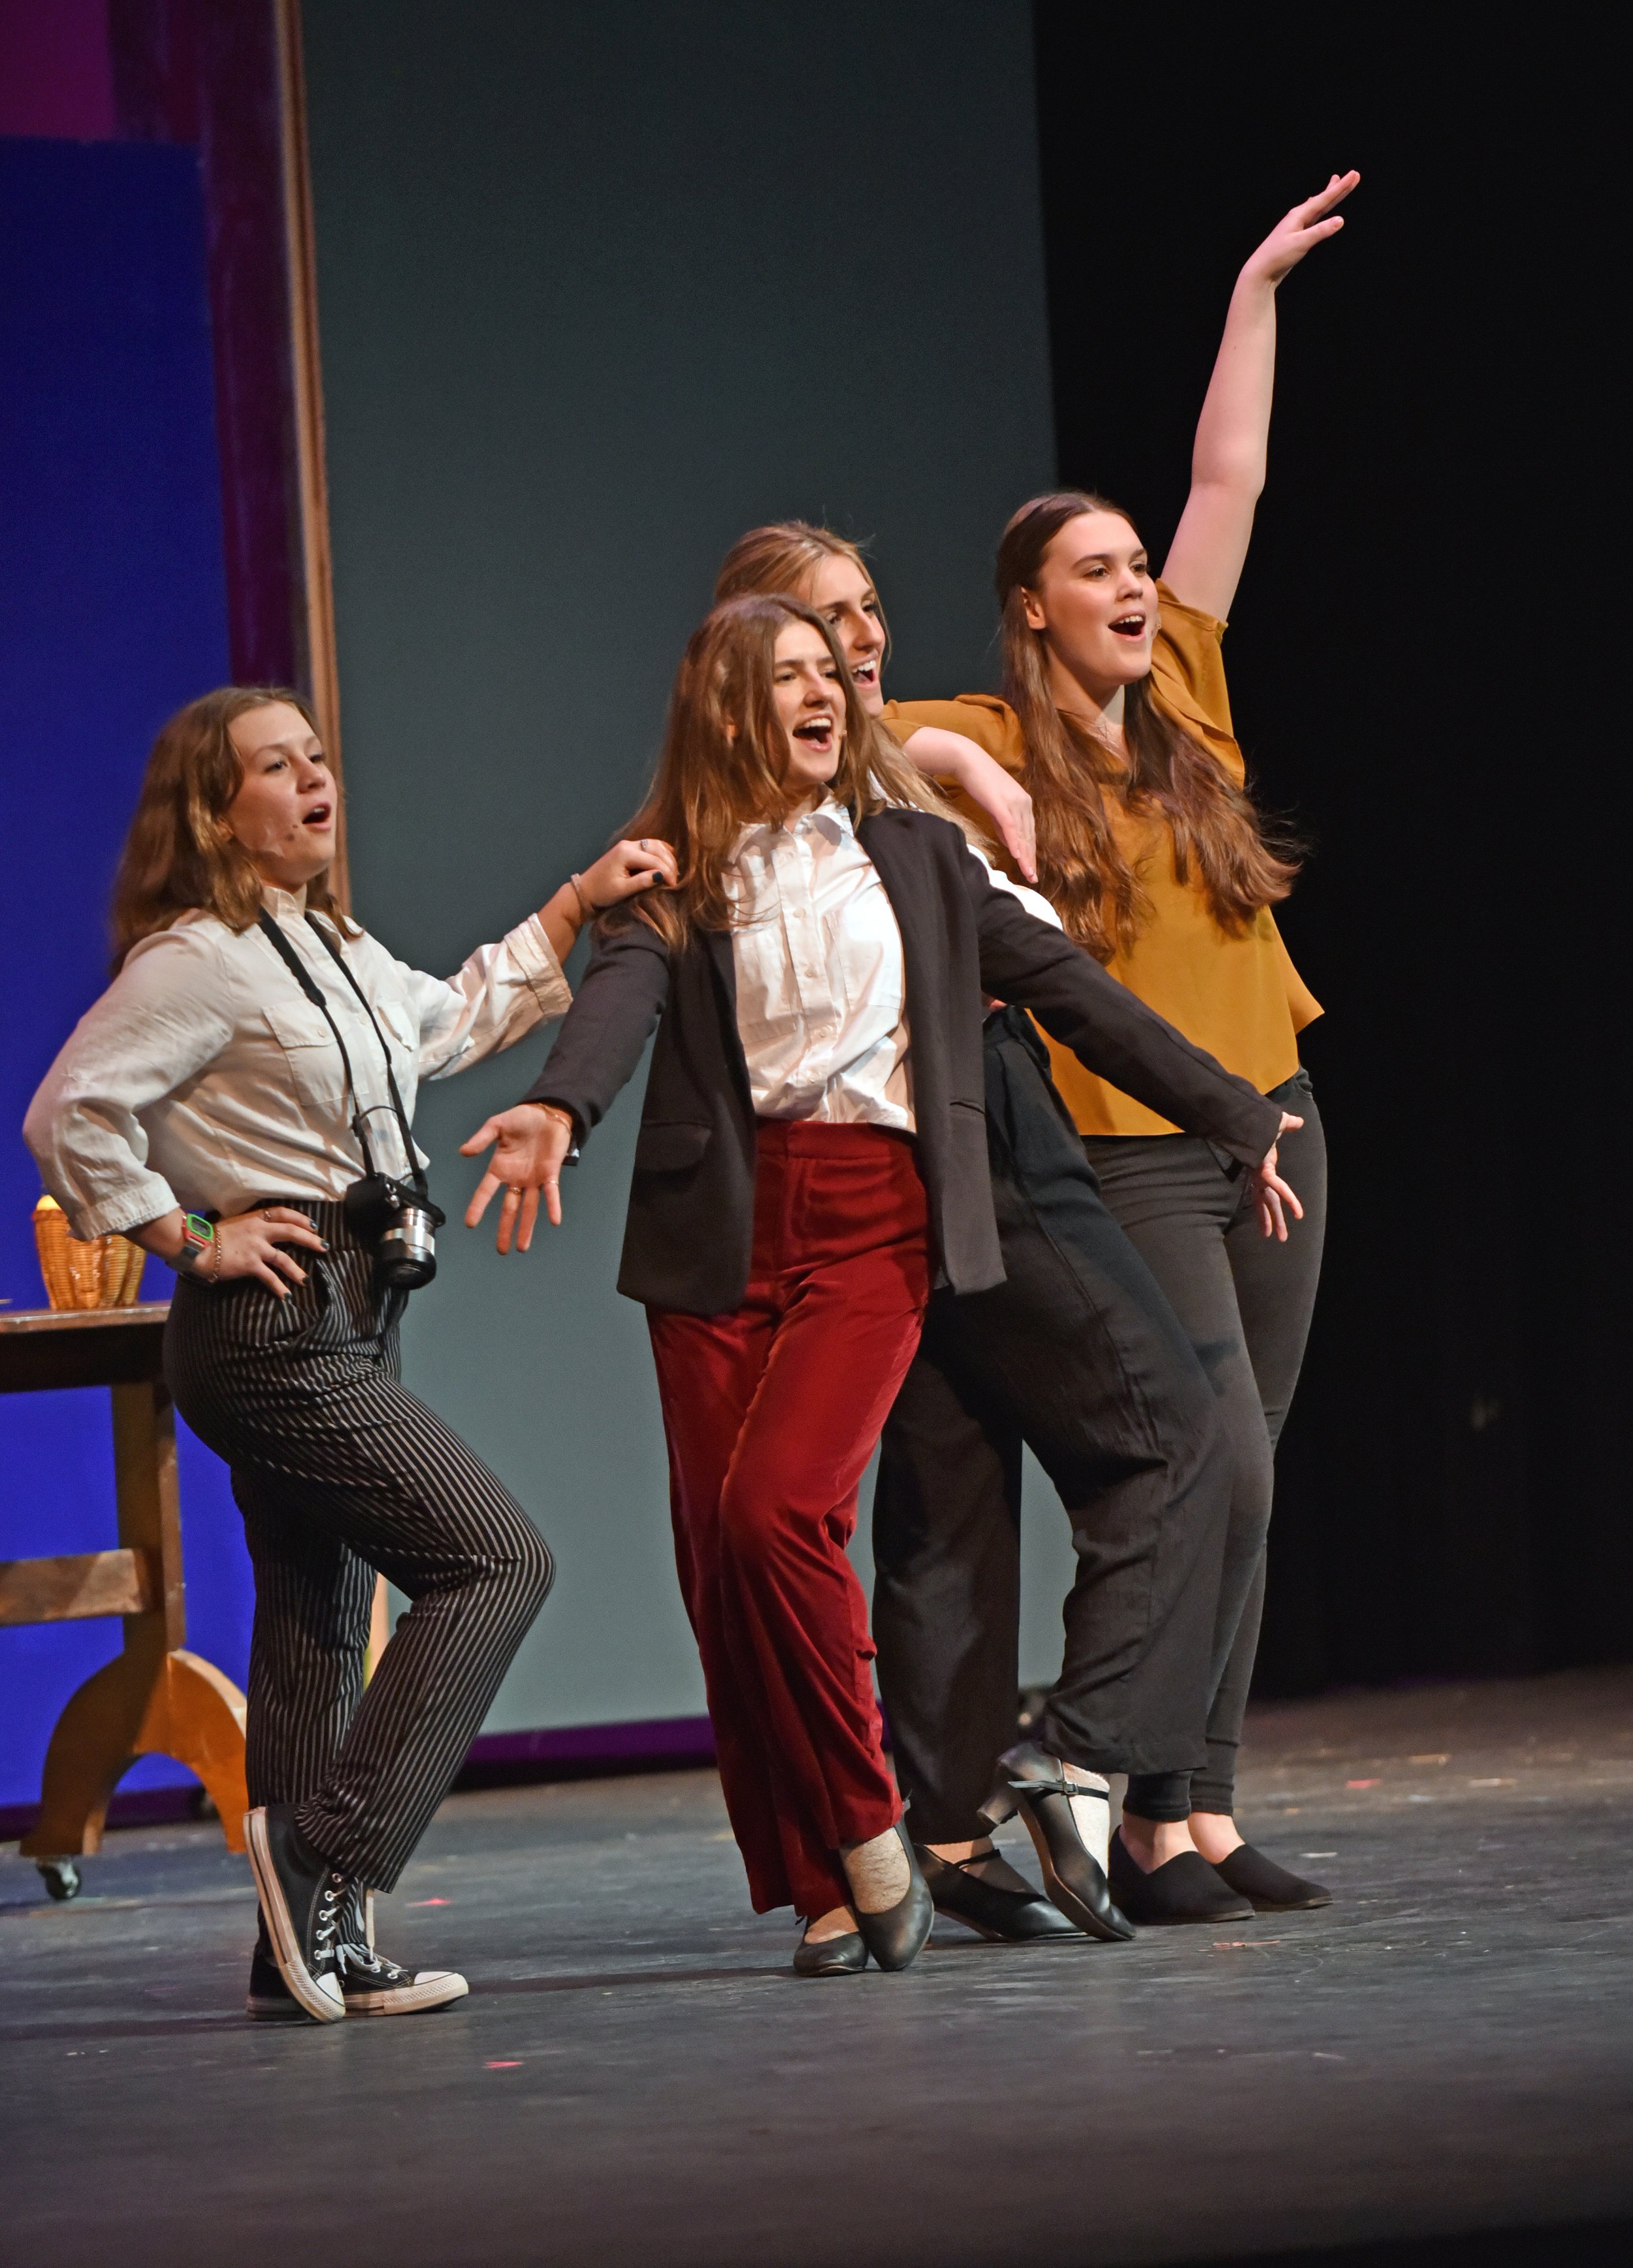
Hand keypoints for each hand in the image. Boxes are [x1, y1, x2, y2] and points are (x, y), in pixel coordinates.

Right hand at [212, 1206, 327, 1294]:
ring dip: (296, 1270)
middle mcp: (259, 1231)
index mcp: (255, 1218)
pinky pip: (270, 1277)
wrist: (199, 1247)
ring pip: (284, 1258)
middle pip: (291, 1232)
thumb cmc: (213, 1235)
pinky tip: (287, 1295)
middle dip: (310, 1239)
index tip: (313, 1225)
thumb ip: (252, 1225)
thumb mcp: (236, 1223)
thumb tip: (263, 1230)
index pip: (283, 1213)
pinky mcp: (251, 1264)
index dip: (300, 1219)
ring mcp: (256, 1248)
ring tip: (305, 1279)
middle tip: (323, 1246)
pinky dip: (279, 1287)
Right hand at [460, 1104, 573, 1252]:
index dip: (478, 1207)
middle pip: (509, 1208)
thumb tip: (463, 1152)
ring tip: (522, 1247)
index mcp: (500, 1168)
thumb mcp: (497, 1124)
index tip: (470, 1224)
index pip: (486, 1191)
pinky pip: (552, 1193)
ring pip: (529, 1208)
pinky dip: (553, 1206)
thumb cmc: (523, 1118)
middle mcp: (516, 1178)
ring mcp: (534, 1178)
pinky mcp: (551, 1173)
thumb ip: (482, 1139)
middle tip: (501, 1250)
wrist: (548, 1112)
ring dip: (526, 1227)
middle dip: (505, 1229)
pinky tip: (554, 1221)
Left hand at [579, 837, 677, 910]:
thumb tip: (662, 876)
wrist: (585, 891)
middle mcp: (628, 844)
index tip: (674, 886)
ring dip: (667, 857)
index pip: (654, 860)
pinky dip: (660, 852)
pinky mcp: (627, 848)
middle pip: (657, 848)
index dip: (667, 872)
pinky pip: (649, 846)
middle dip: (669, 863)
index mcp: (626, 853)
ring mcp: (627, 844)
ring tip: (673, 873)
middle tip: (675, 880)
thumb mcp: (622, 890)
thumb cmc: (602, 893)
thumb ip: (642, 881)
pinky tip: (667, 862)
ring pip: (655, 844)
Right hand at [903, 727, 1036, 880]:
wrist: (968, 760)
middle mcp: (1023, 803)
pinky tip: (1018, 856)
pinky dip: (1015, 841)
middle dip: (1031, 859)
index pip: (1029, 833)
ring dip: (1026, 856)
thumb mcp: (994, 806)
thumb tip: (1010, 842)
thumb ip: (1003, 824)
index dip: (1030, 853)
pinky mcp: (1002, 803)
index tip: (1031, 870)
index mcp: (1023, 803)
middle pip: (1029, 836)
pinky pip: (1010, 826)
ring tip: (1028, 873)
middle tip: (1033, 878)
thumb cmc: (979, 781)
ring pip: (1022, 834)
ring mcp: (1014, 802)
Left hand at [1240, 172, 1359, 291]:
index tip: (1354, 175)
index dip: (1341, 187)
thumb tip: (1340, 220)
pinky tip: (1318, 207)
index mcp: (1299, 215)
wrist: (1261, 271)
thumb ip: (1320, 231)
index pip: (1325, 198)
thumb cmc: (1277, 256)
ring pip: (1318, 206)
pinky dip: (1320, 209)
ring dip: (1328, 195)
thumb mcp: (1300, 243)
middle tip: (1353, 175)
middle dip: (1338, 188)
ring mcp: (1297, 225)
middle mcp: (1298, 216)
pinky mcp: (1297, 235)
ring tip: (1335, 182)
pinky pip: (1313, 217)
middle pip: (1323, 199)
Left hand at [1246, 1112, 1305, 1240]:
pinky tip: (1298, 1212)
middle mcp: (1260, 1175)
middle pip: (1267, 1202)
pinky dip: (1289, 1198)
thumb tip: (1299, 1121)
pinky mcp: (1264, 1170)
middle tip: (1276, 1237)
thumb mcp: (1278, 1125)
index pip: (1268, 1191)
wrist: (1250, 1118)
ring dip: (1274, 1220)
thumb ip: (1288, 1125)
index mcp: (1262, 1169)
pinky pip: (1279, 1187)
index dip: (1270, 1204)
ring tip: (1277, 1237)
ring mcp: (1261, 1174)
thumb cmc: (1259, 1121)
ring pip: (1270, 1202)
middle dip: (1271, 1220)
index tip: (1271, 1215)